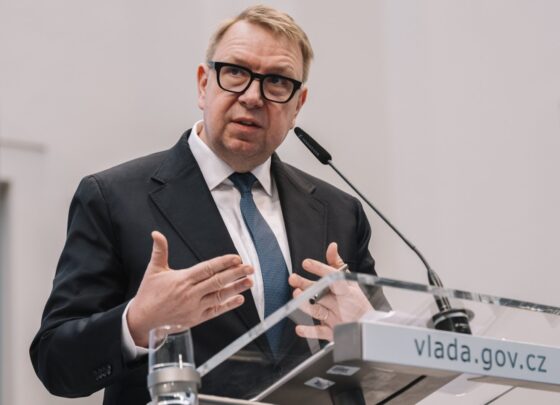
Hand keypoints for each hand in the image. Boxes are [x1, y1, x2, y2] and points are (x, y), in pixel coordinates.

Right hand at [127, 231, 253, 346]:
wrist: (142, 320)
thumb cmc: (149, 294)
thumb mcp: (153, 270)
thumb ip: (159, 251)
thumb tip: (156, 233)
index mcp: (182, 279)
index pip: (207, 269)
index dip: (223, 263)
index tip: (236, 258)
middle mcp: (191, 293)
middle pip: (218, 281)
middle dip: (236, 274)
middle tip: (250, 267)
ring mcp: (195, 307)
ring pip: (220, 296)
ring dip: (236, 288)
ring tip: (250, 281)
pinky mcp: (196, 318)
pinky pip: (216, 311)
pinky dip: (228, 305)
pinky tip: (239, 299)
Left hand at [288, 242, 372, 340]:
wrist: (369, 326)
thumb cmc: (358, 302)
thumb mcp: (351, 281)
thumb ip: (338, 264)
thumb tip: (331, 246)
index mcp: (347, 290)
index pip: (333, 277)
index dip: (320, 269)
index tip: (307, 263)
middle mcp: (341, 304)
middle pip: (322, 293)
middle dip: (307, 286)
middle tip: (293, 278)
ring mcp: (336, 318)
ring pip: (319, 311)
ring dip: (306, 304)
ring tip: (296, 296)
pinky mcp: (332, 332)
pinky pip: (319, 333)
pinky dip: (309, 332)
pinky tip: (299, 328)